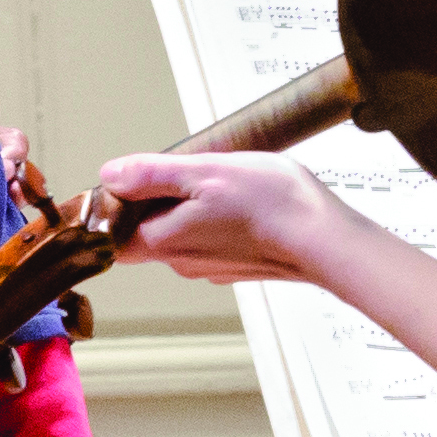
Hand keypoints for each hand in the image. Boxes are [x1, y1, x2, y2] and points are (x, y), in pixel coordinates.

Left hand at [100, 151, 349, 286]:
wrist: (325, 239)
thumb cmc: (272, 205)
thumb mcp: (205, 171)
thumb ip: (152, 175)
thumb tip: (111, 175)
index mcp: (165, 241)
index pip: (113, 233)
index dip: (115, 205)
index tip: (134, 179)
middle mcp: (183, 262)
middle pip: (147, 230)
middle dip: (159, 199)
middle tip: (188, 171)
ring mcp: (210, 266)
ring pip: (181, 233)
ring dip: (191, 206)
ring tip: (221, 182)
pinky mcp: (236, 264)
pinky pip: (210, 239)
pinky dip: (217, 218)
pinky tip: (241, 201)